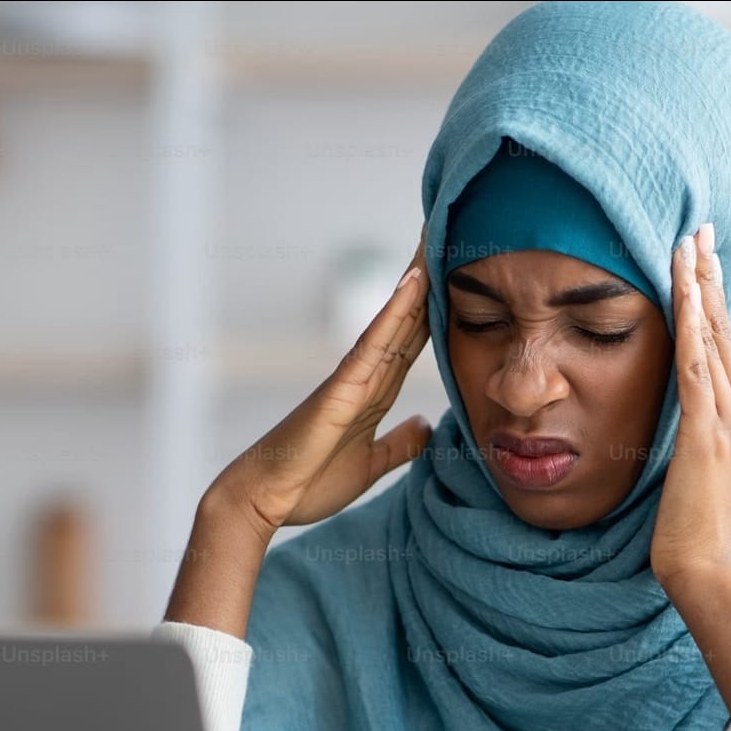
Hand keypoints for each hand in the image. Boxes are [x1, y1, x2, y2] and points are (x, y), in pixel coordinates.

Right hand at [164, 227, 431, 636]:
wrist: (266, 500)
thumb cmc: (309, 482)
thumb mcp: (371, 464)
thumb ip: (399, 443)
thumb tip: (426, 426)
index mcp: (375, 392)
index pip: (416, 341)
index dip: (440, 308)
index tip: (463, 273)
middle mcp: (366, 375)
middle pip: (408, 318)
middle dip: (432, 278)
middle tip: (454, 231)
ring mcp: (352, 377)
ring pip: (394, 319)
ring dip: (418, 279)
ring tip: (440, 236)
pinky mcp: (341, 389)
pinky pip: (373, 344)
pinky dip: (394, 313)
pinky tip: (414, 284)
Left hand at [650, 222, 730, 604]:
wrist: (707, 568)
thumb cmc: (707, 527)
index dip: (719, 302)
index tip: (707, 260)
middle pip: (729, 333)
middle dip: (711, 278)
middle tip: (700, 230)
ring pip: (715, 341)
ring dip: (699, 288)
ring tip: (688, 244)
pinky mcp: (709, 433)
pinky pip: (698, 366)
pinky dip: (690, 324)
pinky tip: (682, 290)